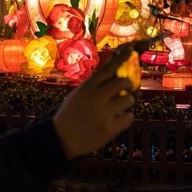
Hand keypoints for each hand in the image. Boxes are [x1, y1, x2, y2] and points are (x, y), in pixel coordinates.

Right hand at [52, 43, 135, 159]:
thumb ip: (95, 86)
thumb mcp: (78, 94)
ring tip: (118, 108)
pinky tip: (116, 120)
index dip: (121, 59)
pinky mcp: (110, 128)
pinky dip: (125, 118)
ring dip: (126, 102)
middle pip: (123, 82)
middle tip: (124, 90)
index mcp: (88, 87)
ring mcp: (105, 113)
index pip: (108, 68)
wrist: (60, 140)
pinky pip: (129, 117)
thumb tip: (116, 76)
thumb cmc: (70, 115)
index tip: (131, 52)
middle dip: (127, 85)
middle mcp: (97, 97)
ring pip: (129, 99)